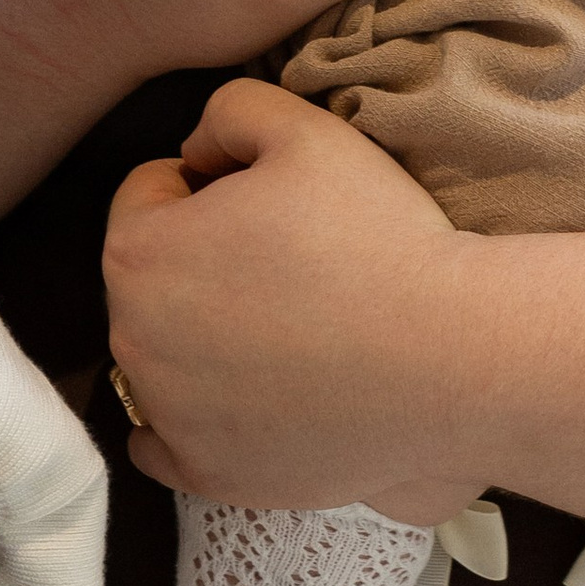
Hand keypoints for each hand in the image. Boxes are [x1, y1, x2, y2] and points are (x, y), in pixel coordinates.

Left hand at [104, 81, 473, 504]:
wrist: (452, 358)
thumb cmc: (377, 237)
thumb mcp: (303, 129)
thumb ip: (229, 110)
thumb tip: (198, 151)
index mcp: (139, 252)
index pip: (149, 195)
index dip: (210, 185)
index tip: (270, 205)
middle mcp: (132, 340)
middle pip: (151, 279)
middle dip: (199, 262)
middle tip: (287, 267)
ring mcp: (169, 417)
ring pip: (162, 357)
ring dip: (200, 338)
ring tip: (290, 329)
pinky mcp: (209, 475)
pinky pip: (166, 444)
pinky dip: (194, 422)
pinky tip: (246, 398)